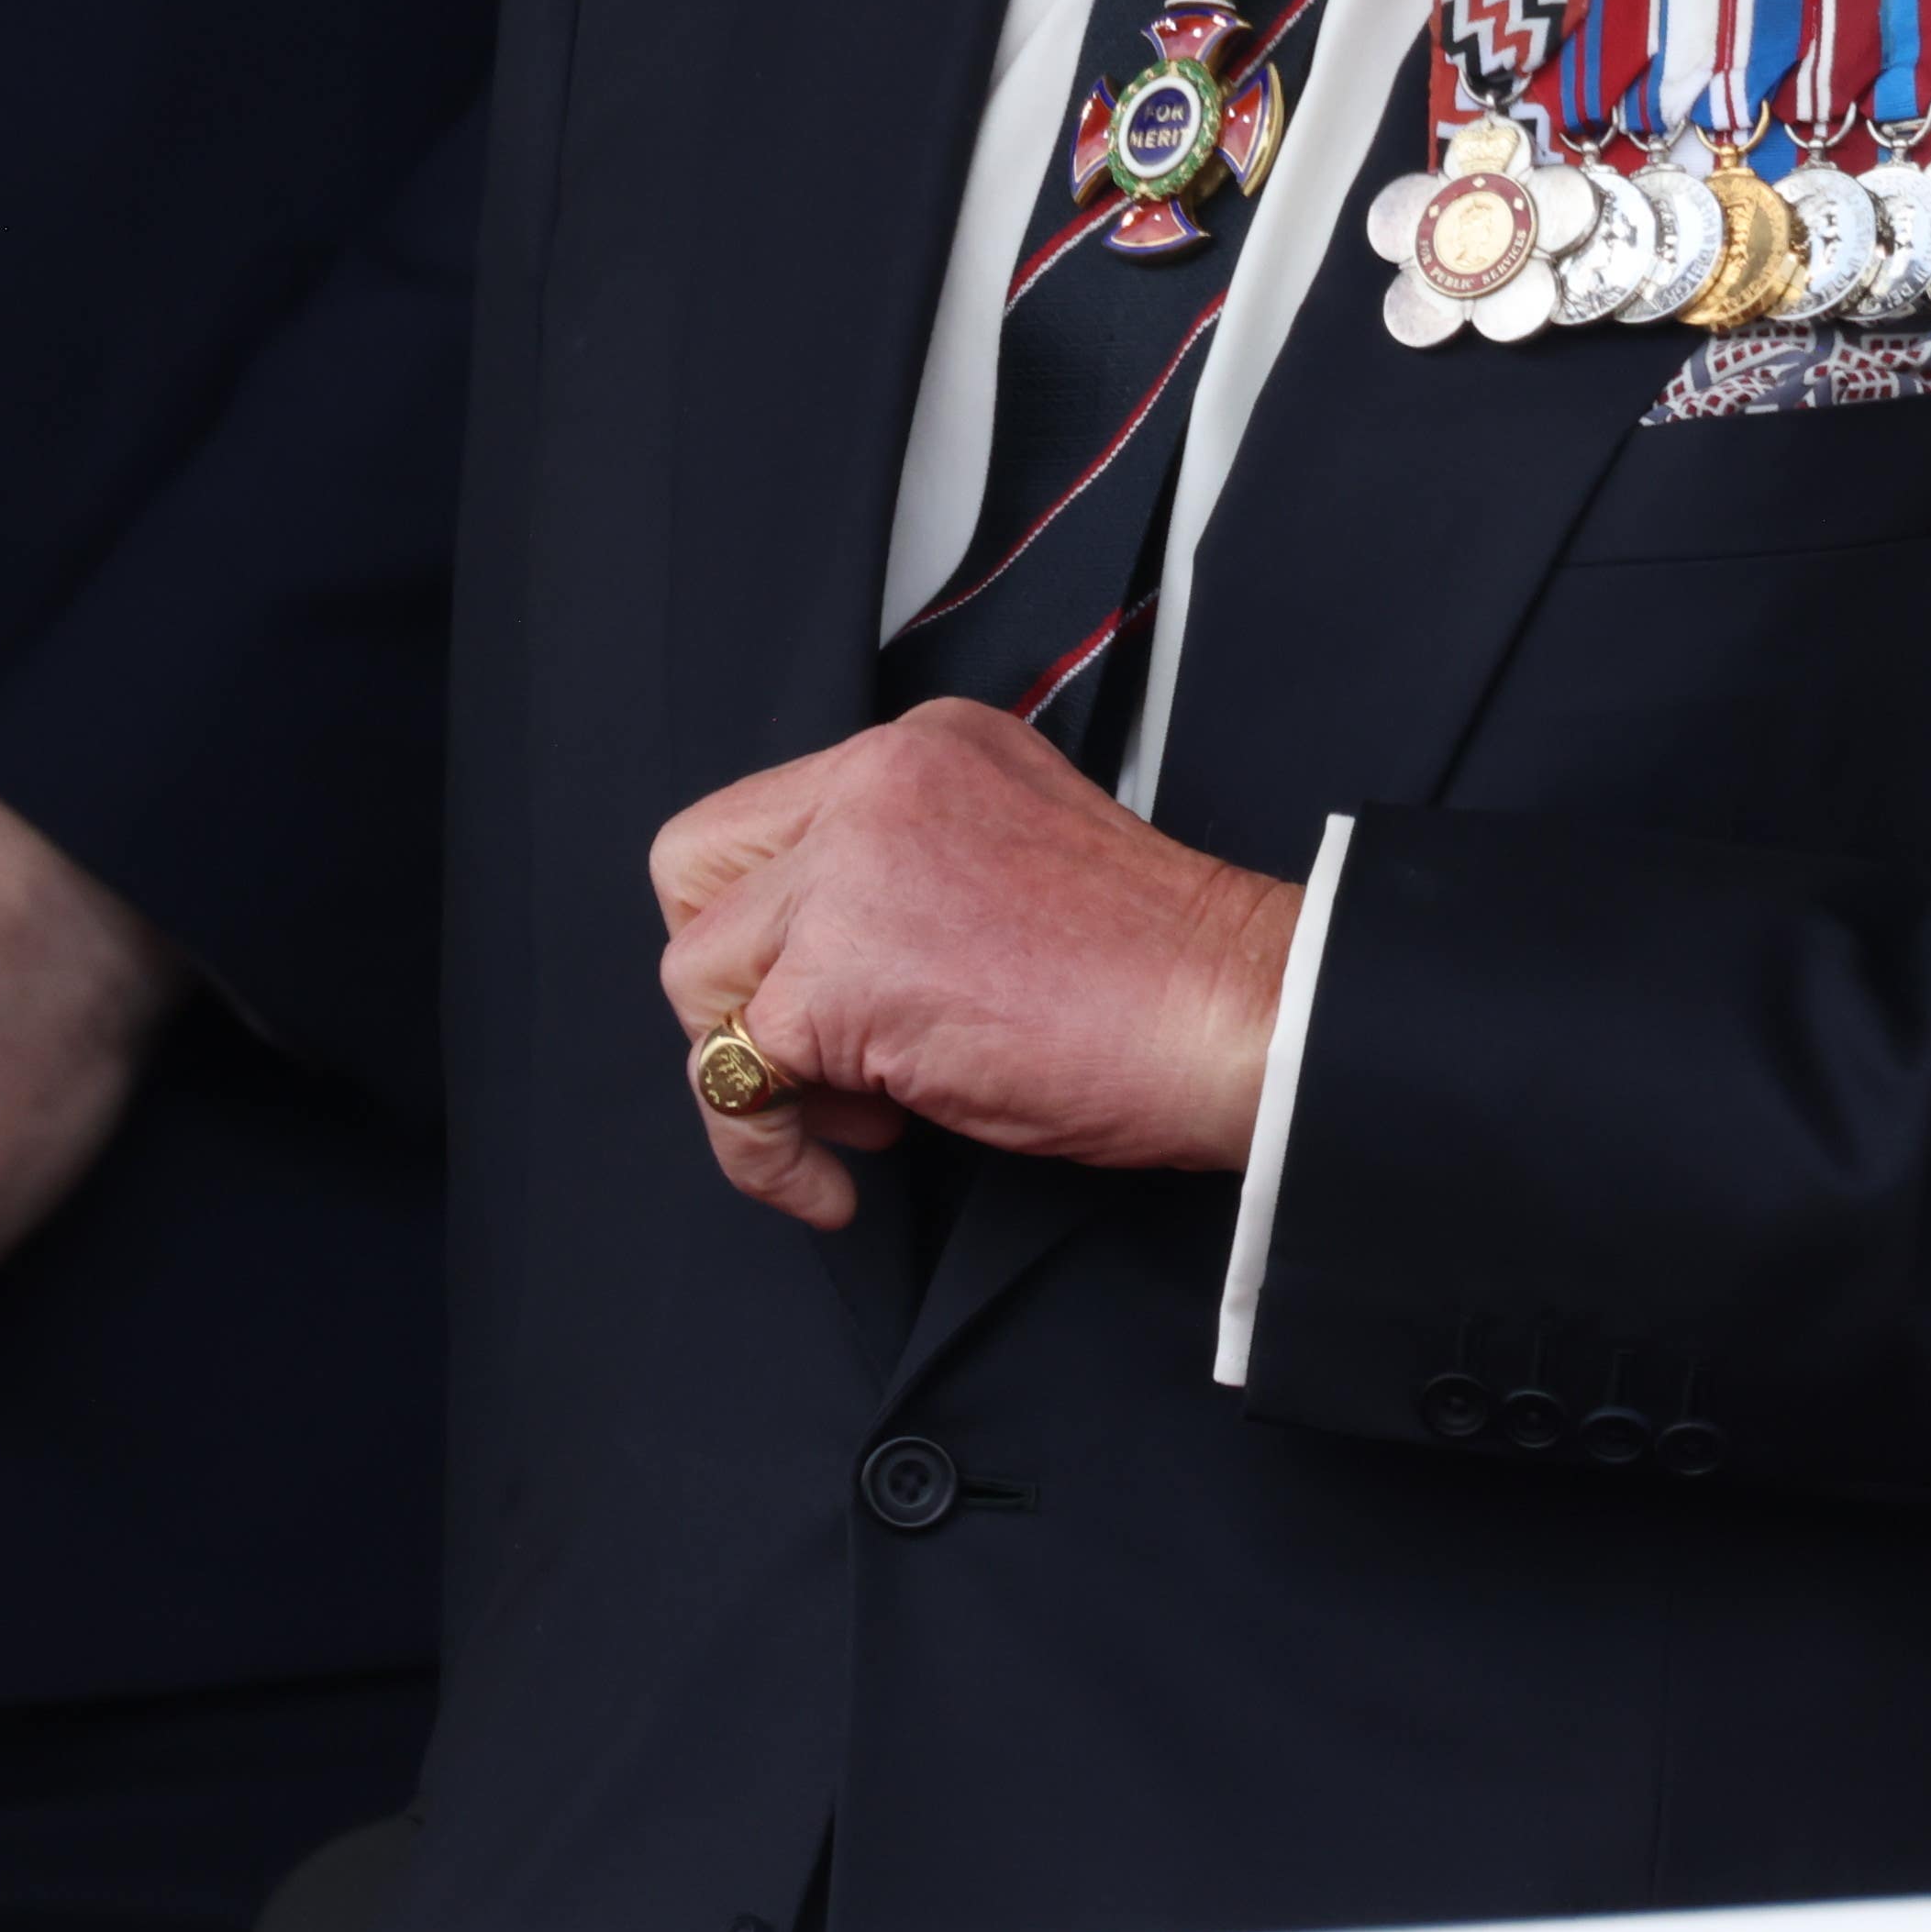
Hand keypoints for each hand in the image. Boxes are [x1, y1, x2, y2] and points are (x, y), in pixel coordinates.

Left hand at [648, 699, 1298, 1235]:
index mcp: (921, 749)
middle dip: (728, 979)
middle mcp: (873, 784)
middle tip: (810, 1049)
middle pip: (692, 870)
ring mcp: (851, 871)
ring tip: (862, 1116)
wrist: (1239, 1011)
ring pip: (695, 976)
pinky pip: (731, 1077)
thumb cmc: (1161, 968)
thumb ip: (909, 877)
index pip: (761, 820)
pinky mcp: (841, 977)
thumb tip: (818, 964)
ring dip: (755, 1068)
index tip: (825, 997)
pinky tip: (834, 1182)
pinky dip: (765, 1151)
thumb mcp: (1009, 860)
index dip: (769, 925)